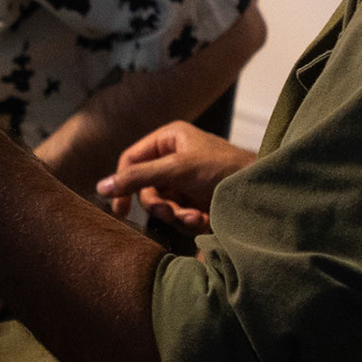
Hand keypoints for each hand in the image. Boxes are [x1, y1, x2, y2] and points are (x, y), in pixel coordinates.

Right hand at [94, 121, 254, 232]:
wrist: (262, 195)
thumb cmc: (224, 170)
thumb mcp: (177, 169)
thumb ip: (138, 177)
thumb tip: (100, 186)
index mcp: (168, 139)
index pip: (131, 159)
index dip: (122, 182)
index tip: (118, 208)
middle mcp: (174, 158)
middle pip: (145, 187)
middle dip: (160, 204)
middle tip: (172, 212)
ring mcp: (185, 182)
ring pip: (161, 205)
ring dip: (176, 215)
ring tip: (195, 217)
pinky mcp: (196, 202)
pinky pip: (177, 216)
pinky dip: (188, 222)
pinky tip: (205, 221)